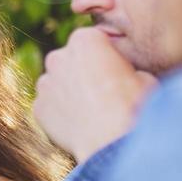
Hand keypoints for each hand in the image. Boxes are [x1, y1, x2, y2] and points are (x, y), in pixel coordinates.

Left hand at [34, 27, 157, 163]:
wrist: (113, 140)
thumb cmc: (133, 105)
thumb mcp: (144, 76)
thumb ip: (125, 68)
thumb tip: (125, 75)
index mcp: (85, 39)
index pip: (92, 41)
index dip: (105, 57)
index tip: (115, 72)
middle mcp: (58, 56)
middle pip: (69, 60)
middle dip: (82, 72)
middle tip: (102, 93)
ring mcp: (44, 83)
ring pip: (57, 83)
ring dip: (69, 92)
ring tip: (91, 111)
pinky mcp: (38, 108)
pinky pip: (49, 106)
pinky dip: (60, 114)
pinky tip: (78, 125)